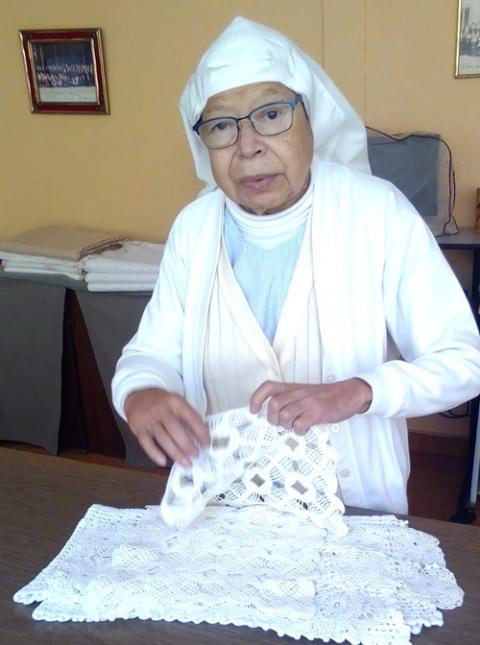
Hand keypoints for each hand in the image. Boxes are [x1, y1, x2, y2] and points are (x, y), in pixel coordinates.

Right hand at [124, 388, 209, 466]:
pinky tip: (163, 461)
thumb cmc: (160, 401)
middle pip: (177, 431)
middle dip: (188, 446)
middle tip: (196, 455)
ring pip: (164, 440)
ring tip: (186, 462)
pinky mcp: (139, 429)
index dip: (201, 432)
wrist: (137, 395)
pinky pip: (147, 443)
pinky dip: (155, 454)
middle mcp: (162, 410)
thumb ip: (186, 416)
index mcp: (175, 402)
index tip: (207, 443)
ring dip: (176, 454)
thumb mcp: (176, 402)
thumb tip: (199, 435)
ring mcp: (150, 420)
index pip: (192, 418)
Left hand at [250, 378, 371, 433]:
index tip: (253, 410)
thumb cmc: (325, 396)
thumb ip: (289, 400)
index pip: (268, 387)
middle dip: (274, 419)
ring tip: (296, 425)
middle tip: (281, 424)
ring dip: (288, 426)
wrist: (348, 393)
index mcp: (292, 387)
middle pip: (274, 405)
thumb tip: (274, 416)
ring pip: (285, 416)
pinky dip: (300, 430)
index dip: (256, 398)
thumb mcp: (304, 393)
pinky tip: (305, 429)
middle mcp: (297, 392)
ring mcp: (306, 402)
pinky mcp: (316, 412)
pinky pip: (300, 425)